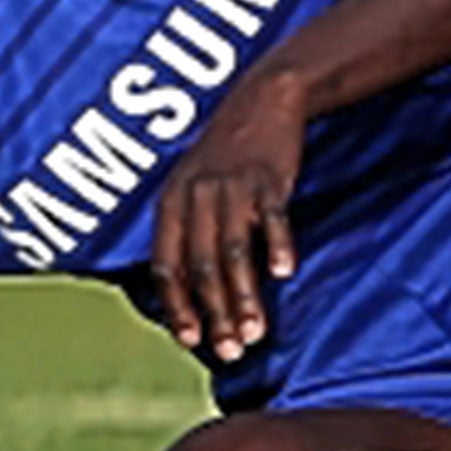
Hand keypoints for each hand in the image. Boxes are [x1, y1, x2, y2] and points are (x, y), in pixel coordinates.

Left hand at [151, 67, 304, 361]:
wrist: (262, 99)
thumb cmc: (226, 155)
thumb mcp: (193, 187)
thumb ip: (190, 233)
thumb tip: (194, 293)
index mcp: (171, 203)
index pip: (166, 265)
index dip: (177, 306)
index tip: (190, 341)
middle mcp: (195, 196)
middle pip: (201, 266)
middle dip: (215, 314)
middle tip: (231, 351)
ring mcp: (231, 186)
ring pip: (234, 250)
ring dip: (244, 295)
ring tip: (256, 331)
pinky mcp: (267, 178)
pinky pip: (271, 217)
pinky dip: (277, 245)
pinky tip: (284, 274)